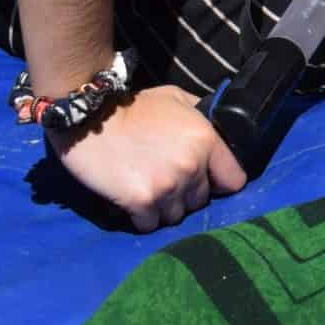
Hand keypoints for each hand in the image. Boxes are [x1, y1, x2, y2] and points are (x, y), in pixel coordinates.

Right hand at [50, 86, 246, 232]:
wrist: (90, 117)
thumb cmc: (134, 107)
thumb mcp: (176, 99)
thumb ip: (201, 116)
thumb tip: (219, 129)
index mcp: (206, 140)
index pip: (234, 180)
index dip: (220, 182)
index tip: (207, 181)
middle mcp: (192, 166)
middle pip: (201, 201)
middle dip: (186, 194)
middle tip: (165, 181)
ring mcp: (167, 186)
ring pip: (176, 216)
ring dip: (163, 208)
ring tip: (147, 190)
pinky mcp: (140, 201)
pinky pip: (150, 225)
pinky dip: (142, 218)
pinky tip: (132, 202)